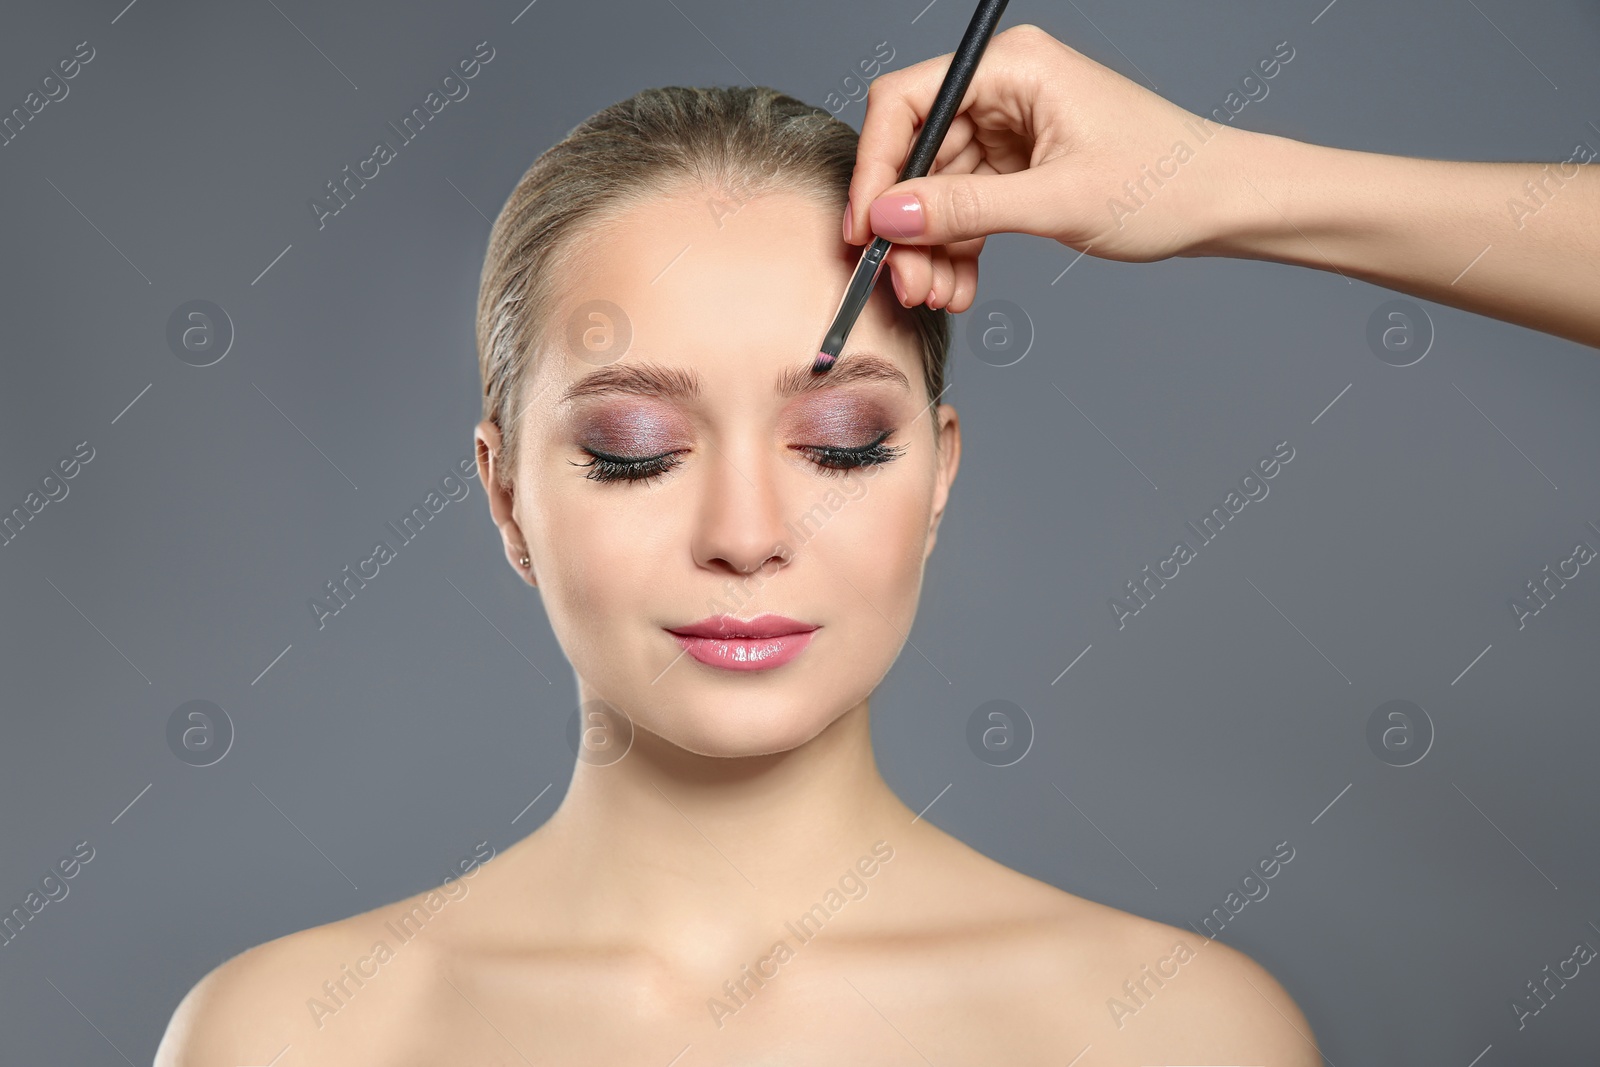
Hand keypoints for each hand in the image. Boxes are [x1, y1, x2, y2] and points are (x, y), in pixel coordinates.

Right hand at [842, 23, 1253, 312]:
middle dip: (908, 224)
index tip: (865, 229)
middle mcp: (1005, 89)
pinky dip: (959, 248)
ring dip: (932, 248)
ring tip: (938, 295)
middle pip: (918, 154)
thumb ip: (966, 208)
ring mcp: (1012, 128)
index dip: (875, 168)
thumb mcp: (1055, 200)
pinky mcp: (1021, 165)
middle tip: (904, 281)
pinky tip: (960, 287)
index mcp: (1012, 67)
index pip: (905, 104)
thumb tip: (889, 216)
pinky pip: (968, 207)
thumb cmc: (1163, 183)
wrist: (1222, 204)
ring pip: (939, 190)